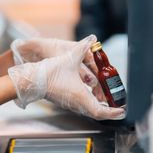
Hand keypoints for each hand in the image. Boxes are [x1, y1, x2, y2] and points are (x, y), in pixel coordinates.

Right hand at [8, 36, 124, 120]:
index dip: (113, 113)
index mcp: (81, 96)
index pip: (101, 111)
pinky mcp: (65, 101)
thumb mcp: (70, 58)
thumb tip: (92, 39)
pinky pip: (82, 106)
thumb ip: (83, 48)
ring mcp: (70, 104)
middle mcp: (76, 103)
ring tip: (108, 99)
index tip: (121, 111)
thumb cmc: (49, 73)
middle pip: (97, 113)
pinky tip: (93, 95)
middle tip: (118, 106)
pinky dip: (91, 103)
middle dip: (109, 110)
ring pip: (89, 110)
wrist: (32, 80)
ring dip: (100, 106)